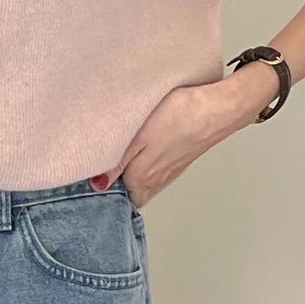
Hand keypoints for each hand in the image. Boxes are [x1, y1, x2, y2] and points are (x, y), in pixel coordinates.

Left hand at [91, 63, 279, 206]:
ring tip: (112, 158)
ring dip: (126, 174)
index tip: (84, 176)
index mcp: (141, 180)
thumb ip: (117, 164)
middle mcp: (155, 181)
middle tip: (95, 167)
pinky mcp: (177, 160)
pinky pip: (153, 170)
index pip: (113, 197)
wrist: (219, 107)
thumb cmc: (180, 116)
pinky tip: (138, 150)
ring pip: (140, 182)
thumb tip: (98, 186)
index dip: (98, 188)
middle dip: (111, 185)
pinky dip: (142, 165)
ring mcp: (168, 172)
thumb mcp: (139, 138)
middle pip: (126, 192)